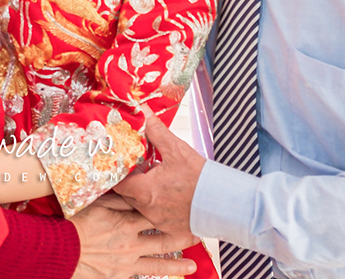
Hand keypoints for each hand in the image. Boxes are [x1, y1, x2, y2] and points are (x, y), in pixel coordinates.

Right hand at [70, 200, 199, 277]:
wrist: (62, 250)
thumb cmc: (75, 225)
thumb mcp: (97, 205)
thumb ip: (118, 198)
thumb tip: (135, 187)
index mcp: (126, 223)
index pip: (154, 216)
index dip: (171, 213)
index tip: (183, 209)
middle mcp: (131, 244)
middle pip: (164, 240)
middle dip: (182, 238)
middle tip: (197, 235)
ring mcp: (127, 262)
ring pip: (158, 263)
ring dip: (176, 264)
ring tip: (192, 266)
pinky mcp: (120, 275)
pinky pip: (143, 276)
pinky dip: (155, 276)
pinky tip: (163, 276)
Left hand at [112, 110, 205, 236]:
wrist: (227, 203)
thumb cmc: (202, 179)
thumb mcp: (177, 150)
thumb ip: (156, 132)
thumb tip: (144, 114)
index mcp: (145, 191)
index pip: (118, 182)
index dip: (119, 170)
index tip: (123, 162)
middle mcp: (148, 210)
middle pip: (127, 194)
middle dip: (131, 180)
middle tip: (140, 167)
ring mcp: (159, 221)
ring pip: (141, 205)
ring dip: (144, 192)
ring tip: (156, 178)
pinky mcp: (171, 229)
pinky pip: (155, 217)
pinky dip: (158, 205)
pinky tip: (167, 194)